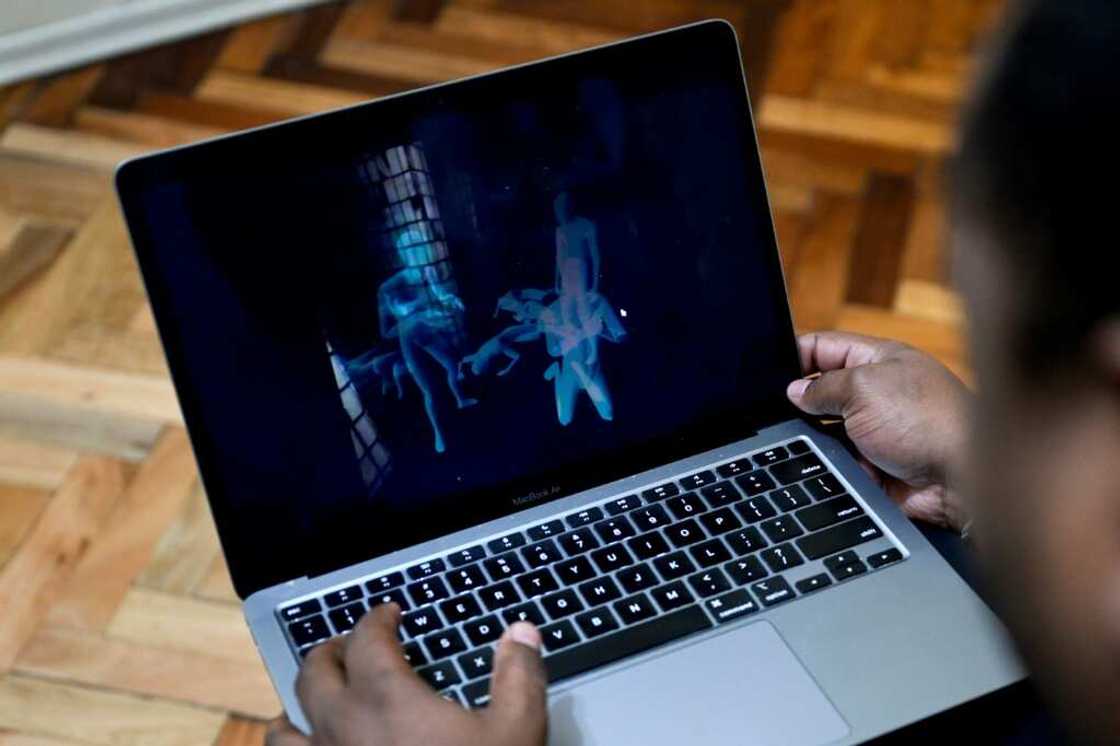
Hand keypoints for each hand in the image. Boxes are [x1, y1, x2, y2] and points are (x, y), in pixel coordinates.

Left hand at [266, 604, 546, 745]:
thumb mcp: (517, 729)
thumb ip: (519, 676)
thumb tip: (521, 630)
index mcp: (385, 698)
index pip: (366, 639)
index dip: (376, 618)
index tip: (389, 613)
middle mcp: (341, 726)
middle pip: (316, 671)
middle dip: (333, 649)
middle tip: (352, 645)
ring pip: (286, 724)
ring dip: (303, 702)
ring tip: (322, 696)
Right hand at [786, 332, 969, 531]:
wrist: (960, 479)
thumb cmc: (927, 422)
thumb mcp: (864, 388)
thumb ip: (823, 387)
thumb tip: (794, 393)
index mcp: (877, 360)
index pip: (823, 347)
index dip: (794, 355)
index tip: (766, 371)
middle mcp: (874, 392)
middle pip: (820, 390)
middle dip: (800, 402)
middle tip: (780, 410)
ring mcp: (872, 430)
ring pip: (823, 430)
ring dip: (815, 436)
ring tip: (808, 439)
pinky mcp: (870, 464)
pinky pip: (835, 461)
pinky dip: (827, 464)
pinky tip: (824, 465)